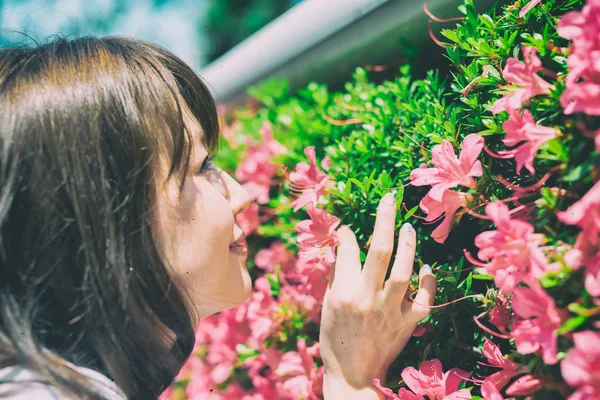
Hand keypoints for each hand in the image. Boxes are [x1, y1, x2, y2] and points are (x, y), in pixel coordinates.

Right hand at [319, 192, 435, 397]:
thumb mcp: (328, 304)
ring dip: (408, 244)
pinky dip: (427, 280)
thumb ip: (338, 272)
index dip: (348, 233)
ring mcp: (390, 311)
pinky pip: (424, 298)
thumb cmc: (335, 338)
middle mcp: (367, 298)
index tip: (347, 227)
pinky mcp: (407, 323)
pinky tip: (425, 266)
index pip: (348, 250)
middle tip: (390, 198)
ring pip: (405, 270)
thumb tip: (345, 241)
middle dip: (384, 219)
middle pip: (380, 250)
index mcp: (343, 293)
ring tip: (407, 228)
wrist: (353, 375)